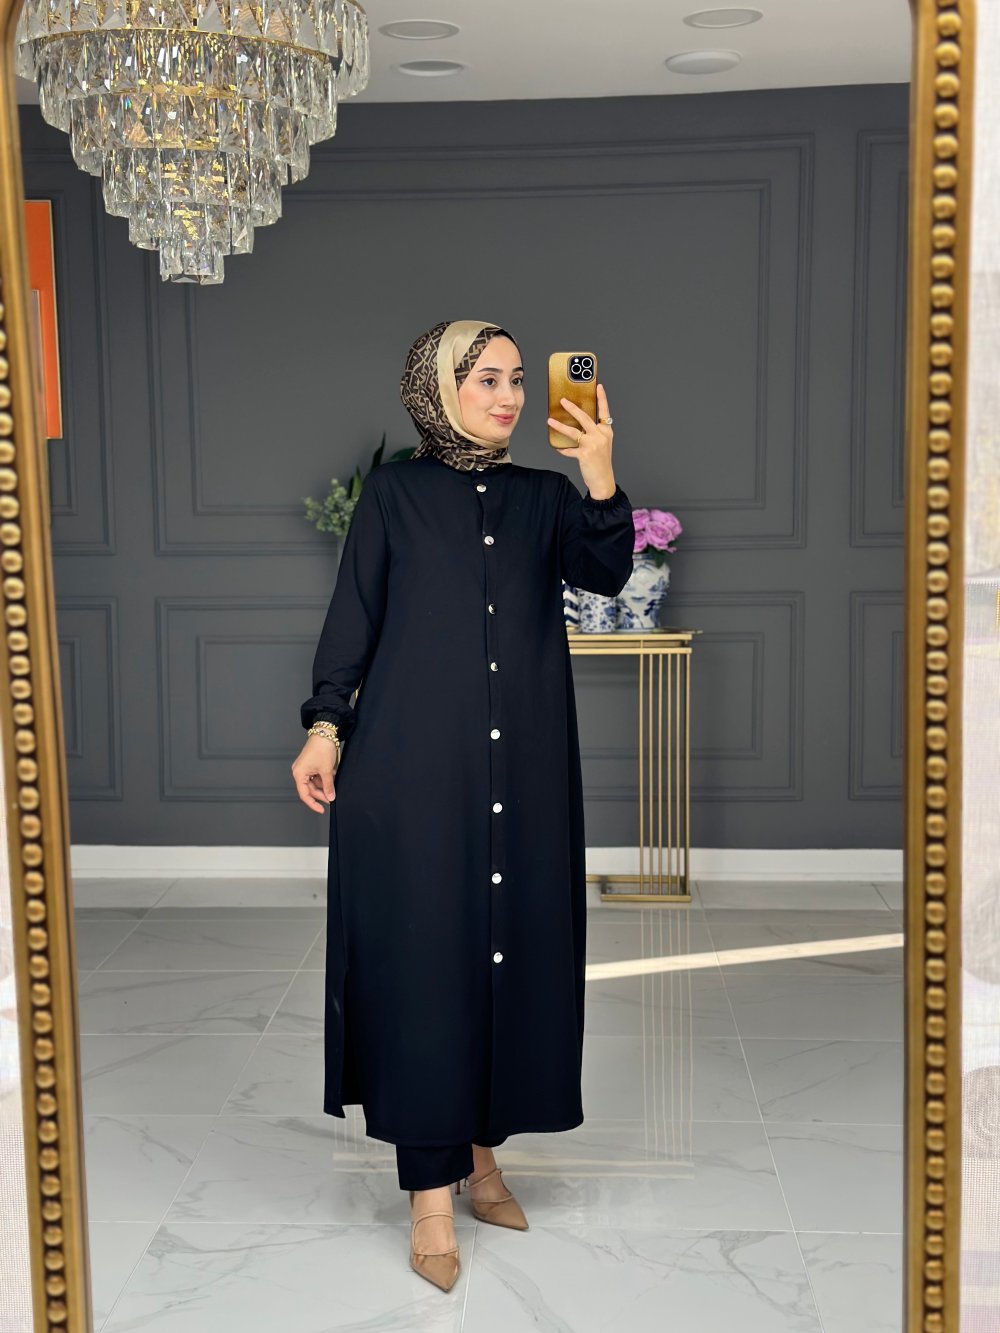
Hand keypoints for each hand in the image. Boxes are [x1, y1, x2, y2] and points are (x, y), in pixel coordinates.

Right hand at [291, 734, 338, 811]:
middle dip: (322, 793)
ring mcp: (305, 768)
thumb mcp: (326, 770)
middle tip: (333, 797)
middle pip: (310, 789)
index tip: (322, 810)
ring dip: (325, 785)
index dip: (313, 804)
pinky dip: (325, 778)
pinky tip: (332, 777)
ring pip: (315, 783)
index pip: (305, 795)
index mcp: (299, 774)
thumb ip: (328, 786)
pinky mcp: (311, 764)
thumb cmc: (322, 748)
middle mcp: (299, 772)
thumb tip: (330, 797)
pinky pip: (317, 776)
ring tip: (334, 783)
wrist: (325, 732)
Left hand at [547, 383, 615, 498]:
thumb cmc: (601, 462)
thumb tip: (577, 424)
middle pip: (584, 418)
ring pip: (573, 431)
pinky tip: (558, 448)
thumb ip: (593, 433)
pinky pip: (569, 449)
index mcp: (606, 431)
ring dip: (560, 426)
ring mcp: (593, 445)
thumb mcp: (602, 444)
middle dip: (572, 408)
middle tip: (563, 400)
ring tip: (550, 420)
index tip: (598, 386)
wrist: (603, 480)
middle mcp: (600, 436)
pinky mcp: (584, 454)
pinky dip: (563, 449)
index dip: (602, 398)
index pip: (604, 412)